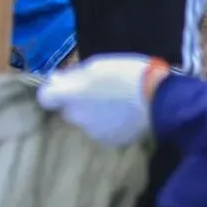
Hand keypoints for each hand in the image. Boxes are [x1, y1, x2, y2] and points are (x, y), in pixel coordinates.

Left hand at [37, 54, 165, 147]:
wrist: (161, 100)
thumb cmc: (129, 75)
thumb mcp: (99, 64)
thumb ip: (73, 74)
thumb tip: (55, 79)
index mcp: (71, 95)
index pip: (45, 97)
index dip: (54, 91)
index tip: (67, 85)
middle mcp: (75, 117)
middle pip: (68, 110)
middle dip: (79, 103)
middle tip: (99, 92)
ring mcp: (92, 132)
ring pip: (86, 122)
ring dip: (95, 114)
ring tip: (117, 104)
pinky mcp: (109, 142)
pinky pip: (102, 132)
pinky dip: (109, 125)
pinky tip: (125, 115)